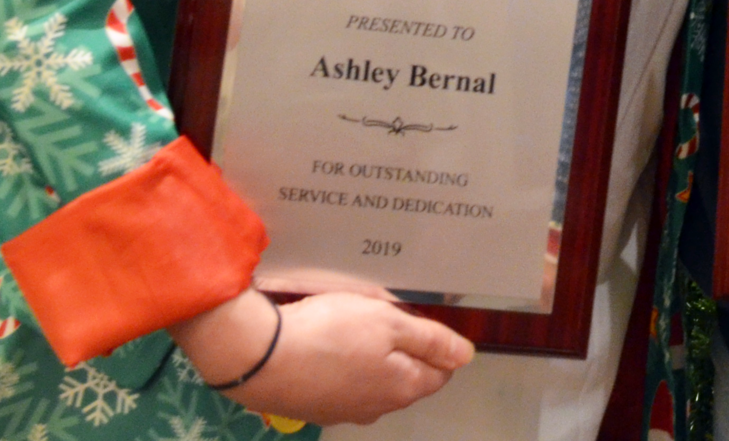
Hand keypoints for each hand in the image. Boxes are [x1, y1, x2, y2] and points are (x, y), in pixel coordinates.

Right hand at [171, 288, 472, 425]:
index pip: (440, 372)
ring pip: (371, 381)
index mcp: (403, 387)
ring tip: (351, 325)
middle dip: (401, 349)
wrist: (261, 357)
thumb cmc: (330, 333)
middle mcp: (377, 408)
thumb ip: (431, 340)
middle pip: (405, 377)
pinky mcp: (315, 407)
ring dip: (369, 357)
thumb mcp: (389, 322)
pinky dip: (340, 365)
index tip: (417, 319)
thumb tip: (466, 356)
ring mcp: (344, 412)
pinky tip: (325, 343)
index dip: (435, 343)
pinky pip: (341, 383)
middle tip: (382, 316)